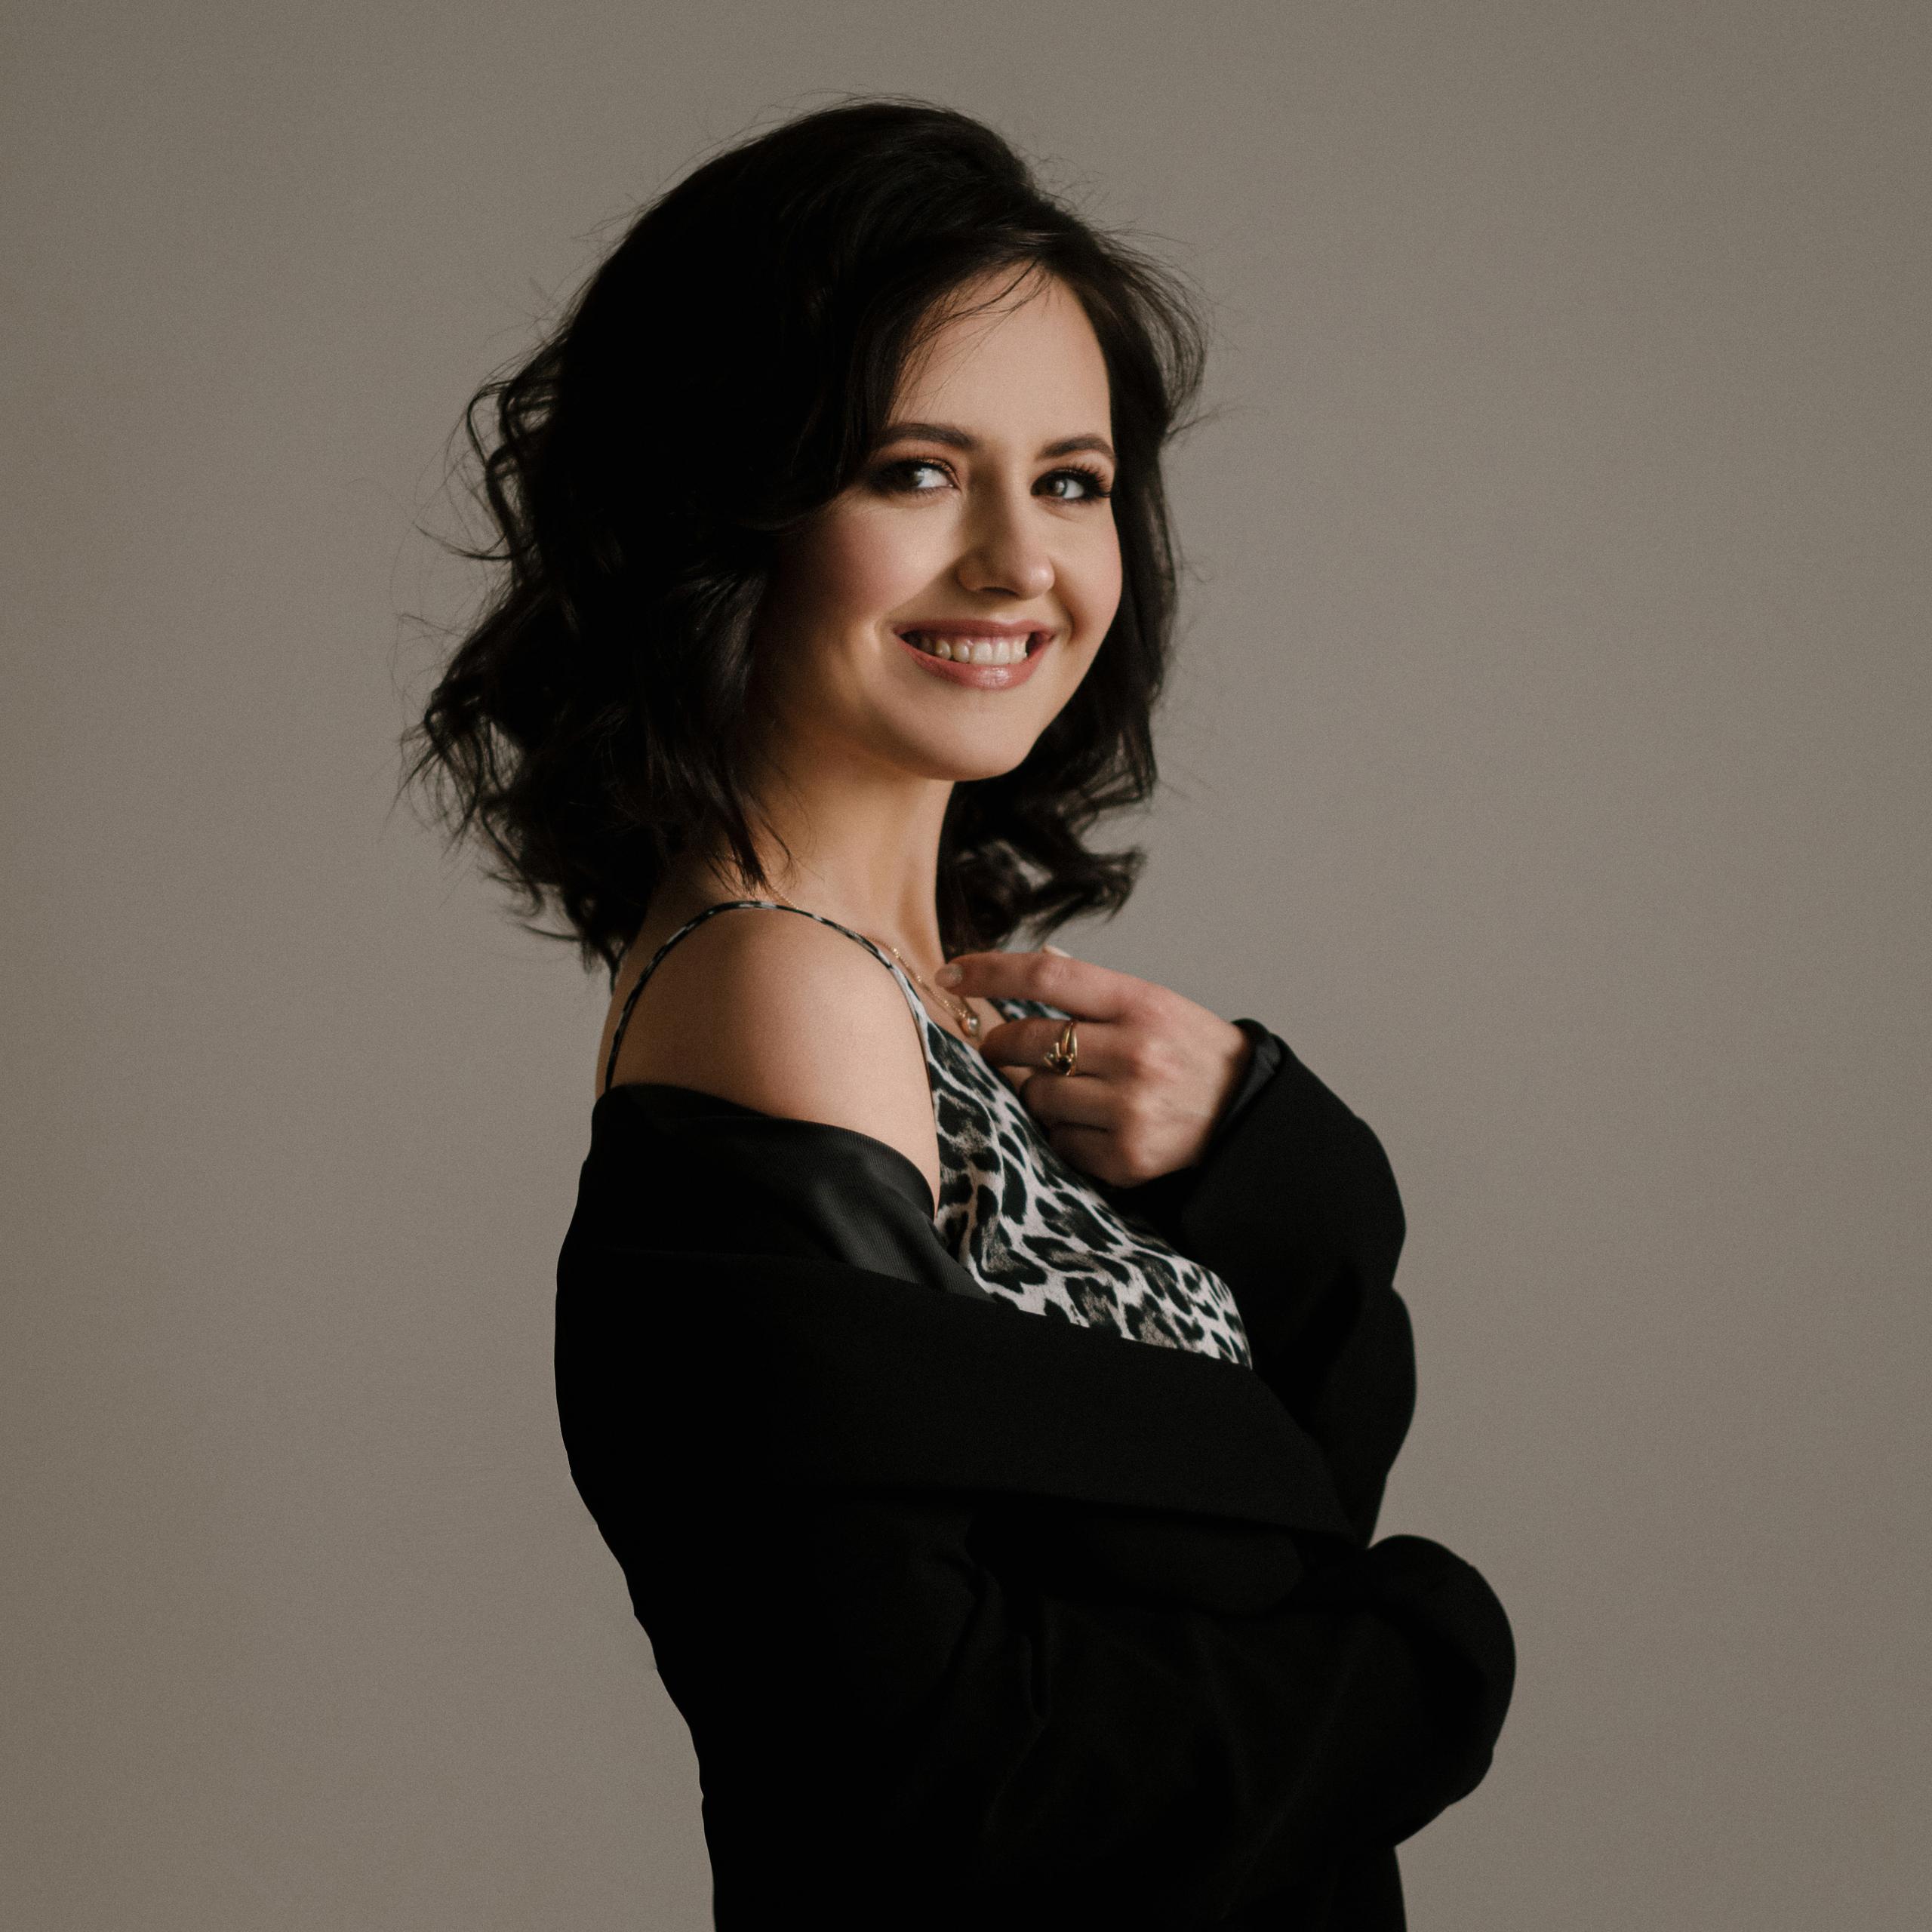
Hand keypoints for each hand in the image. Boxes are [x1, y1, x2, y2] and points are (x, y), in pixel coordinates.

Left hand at [936, 948, 1254, 1187]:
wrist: (1246, 1113)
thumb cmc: (1190, 1052)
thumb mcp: (1155, 1005)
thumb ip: (1094, 992)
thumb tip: (1028, 969)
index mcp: (1140, 1003)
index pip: (1048, 975)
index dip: (990, 971)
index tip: (950, 971)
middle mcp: (1135, 1051)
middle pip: (1026, 1039)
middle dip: (1000, 1045)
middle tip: (1003, 1048)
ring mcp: (1130, 1107)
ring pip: (1036, 1096)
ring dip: (1038, 1094)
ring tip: (1074, 1092)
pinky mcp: (1126, 1155)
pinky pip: (1059, 1141)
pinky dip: (1065, 1134)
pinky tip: (1096, 1125)